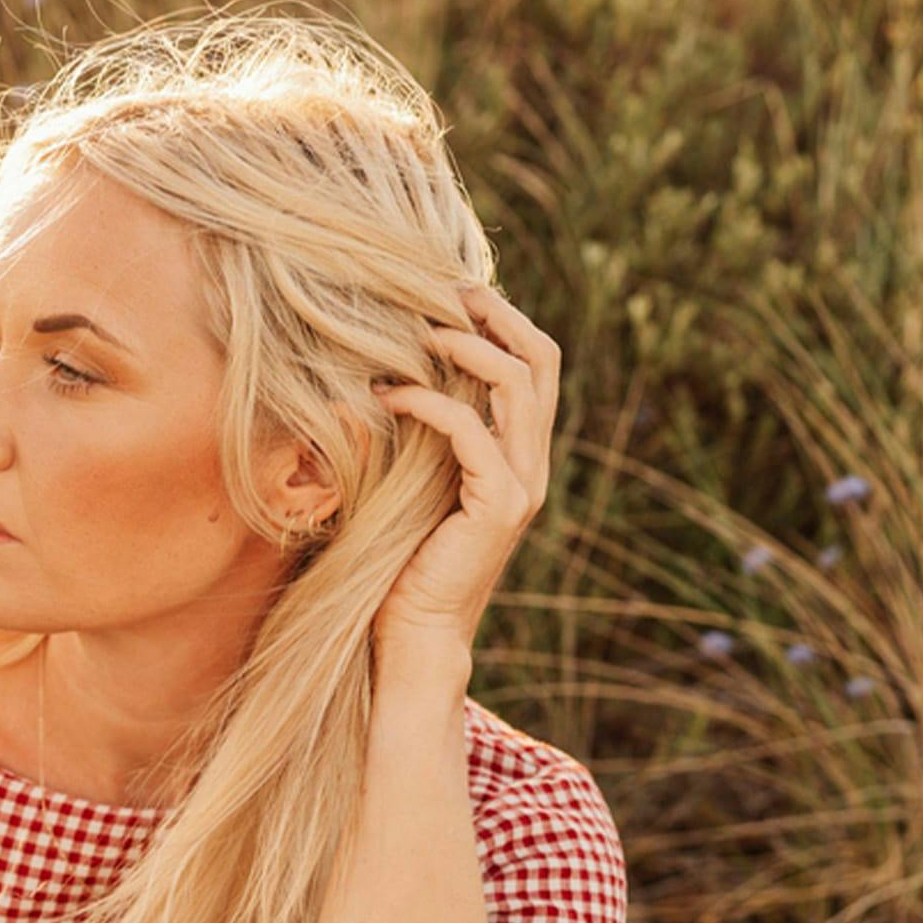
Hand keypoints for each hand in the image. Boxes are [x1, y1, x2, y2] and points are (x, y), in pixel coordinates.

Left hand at [369, 284, 560, 655]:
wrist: (411, 632)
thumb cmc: (398, 556)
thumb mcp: (410, 476)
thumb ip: (418, 429)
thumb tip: (381, 367)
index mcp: (519, 451)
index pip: (535, 362)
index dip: (502, 318)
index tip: (448, 291)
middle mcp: (532, 463)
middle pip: (542, 358)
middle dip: (495, 314)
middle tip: (439, 289)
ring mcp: (523, 485)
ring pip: (519, 385)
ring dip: (466, 348)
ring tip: (415, 333)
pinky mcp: (499, 508)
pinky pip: (474, 434)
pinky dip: (432, 404)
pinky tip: (389, 396)